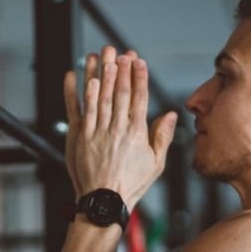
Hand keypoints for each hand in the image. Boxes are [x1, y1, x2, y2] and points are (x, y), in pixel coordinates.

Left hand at [63, 45, 177, 210]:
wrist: (104, 201)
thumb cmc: (130, 185)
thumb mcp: (156, 164)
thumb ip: (163, 137)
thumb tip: (172, 115)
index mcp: (136, 133)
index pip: (139, 98)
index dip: (138, 76)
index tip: (137, 60)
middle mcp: (117, 129)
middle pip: (119, 92)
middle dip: (119, 68)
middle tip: (119, 50)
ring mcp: (97, 132)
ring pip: (99, 97)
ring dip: (99, 73)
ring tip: (99, 55)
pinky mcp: (80, 138)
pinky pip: (79, 110)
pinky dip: (78, 93)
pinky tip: (79, 77)